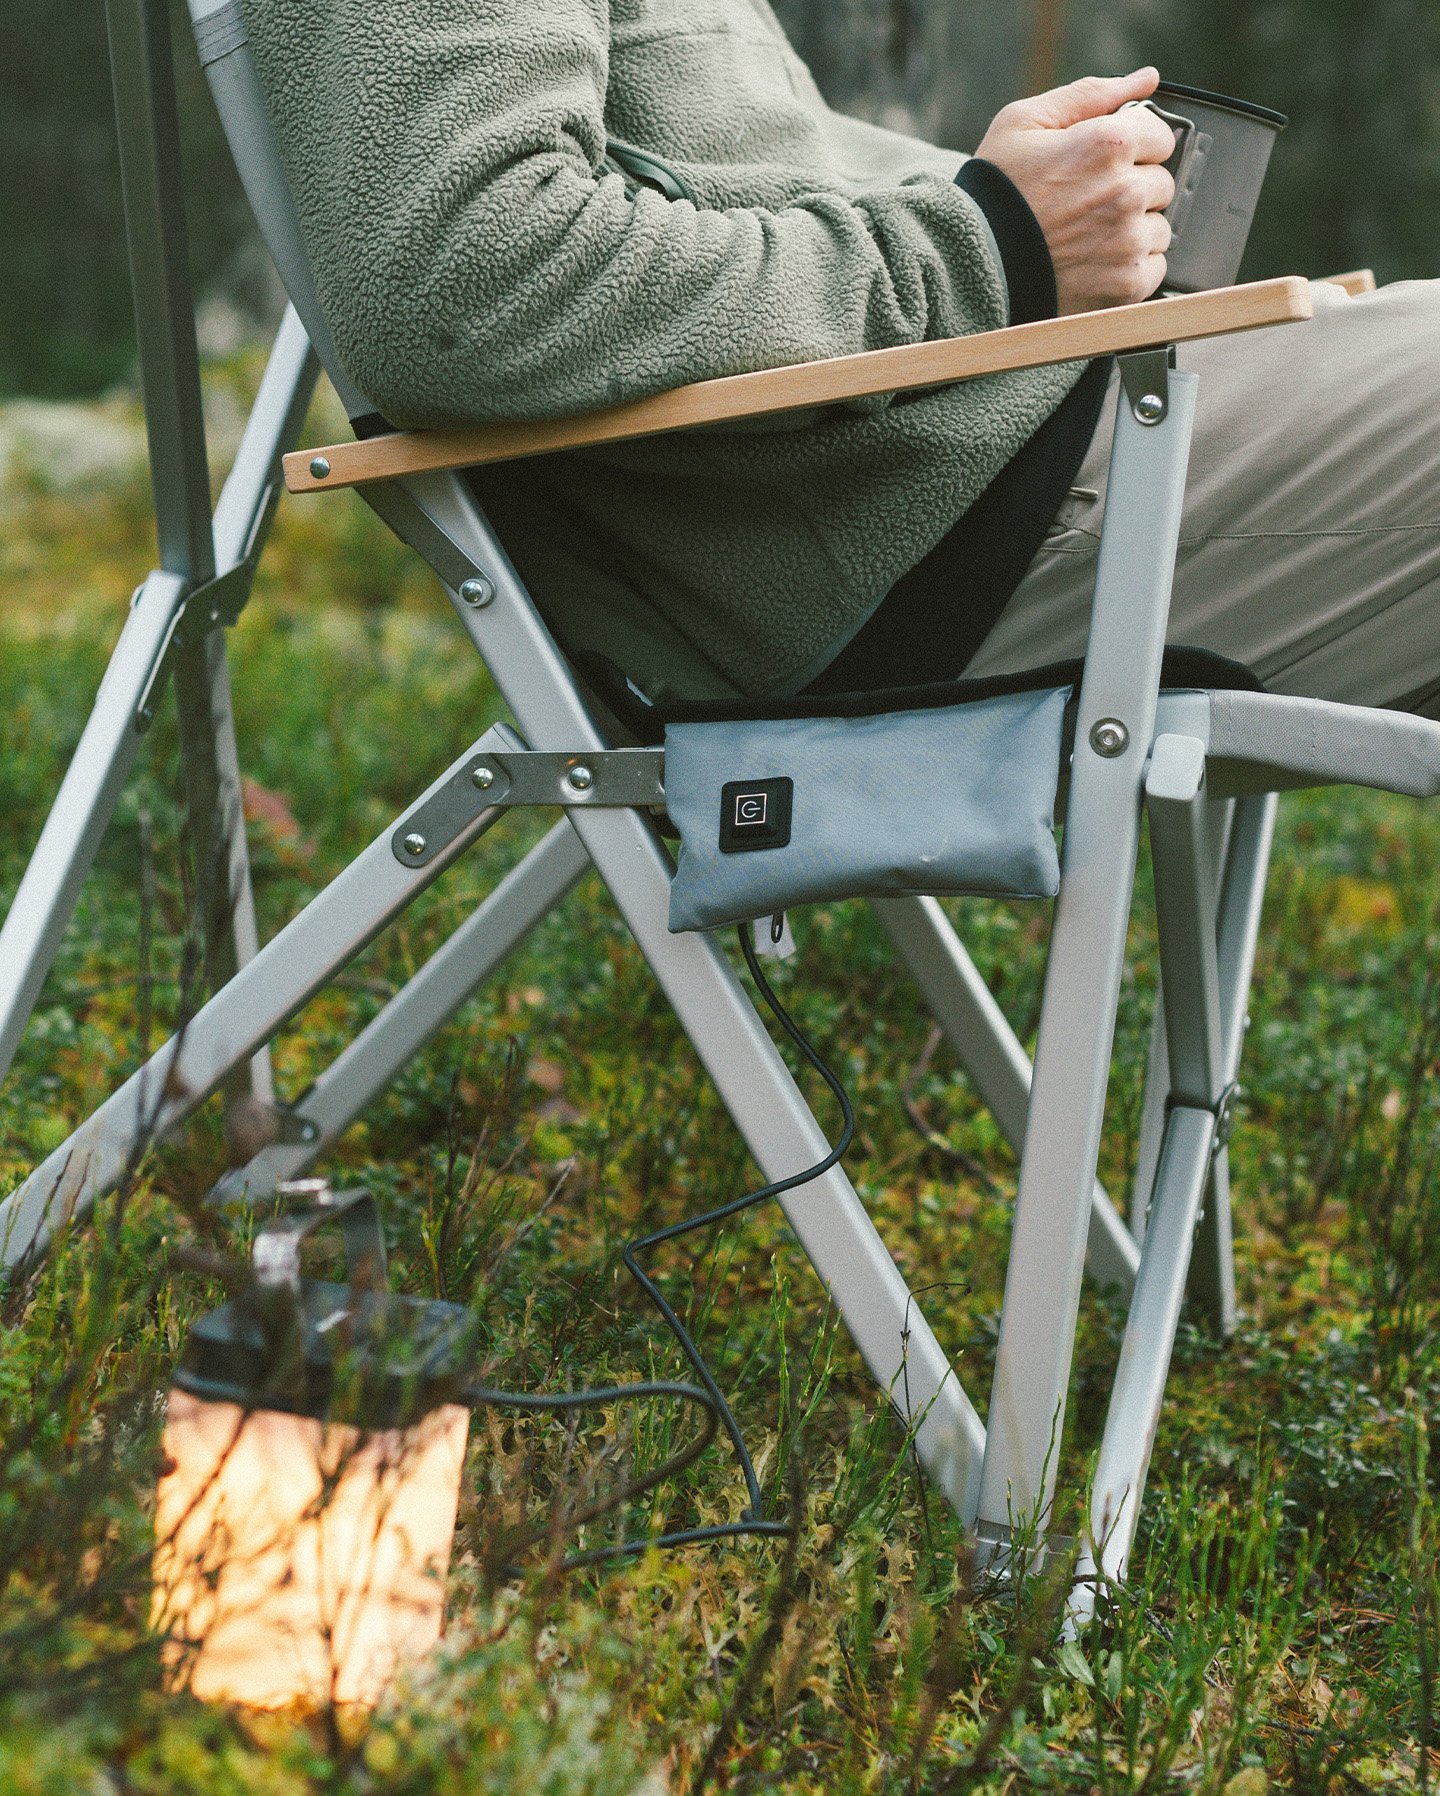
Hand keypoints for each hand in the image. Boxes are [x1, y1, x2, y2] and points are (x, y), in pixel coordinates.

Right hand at [975, 68, 1177, 313]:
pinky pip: (1154, 269)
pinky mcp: (1126, 285)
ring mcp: (1128, 242)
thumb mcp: (1024, 123)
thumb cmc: (993, 193)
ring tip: (1088, 236)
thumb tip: (1147, 79)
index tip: (1104, 164)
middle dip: (1132, 188)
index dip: (1132, 147)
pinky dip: (1131, 268)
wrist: (970, 265)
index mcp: (1108, 144)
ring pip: (1159, 228)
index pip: (1161, 136)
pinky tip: (1095, 264)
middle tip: (1088, 203)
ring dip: (1134, 230)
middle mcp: (1125, 192)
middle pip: (1161, 184)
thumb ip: (1090, 94)